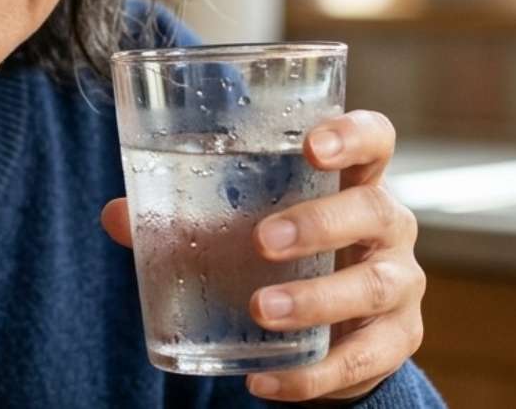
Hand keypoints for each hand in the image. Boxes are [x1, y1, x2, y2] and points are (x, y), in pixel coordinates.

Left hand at [100, 110, 424, 401]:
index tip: (312, 146)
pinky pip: (360, 360)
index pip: (375, 138)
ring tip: (260, 308)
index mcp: (353, 179)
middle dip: (319, 224)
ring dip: (314, 300)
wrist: (333, 330)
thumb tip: (115, 215)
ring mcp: (400, 283)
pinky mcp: (395, 341)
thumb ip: (186, 217)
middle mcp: (388, 224)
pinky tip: (264, 380)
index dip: (352, 135)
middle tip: (262, 241)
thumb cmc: (285, 253)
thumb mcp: (243, 226)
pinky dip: (310, 375)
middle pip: (374, 210)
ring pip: (371, 287)